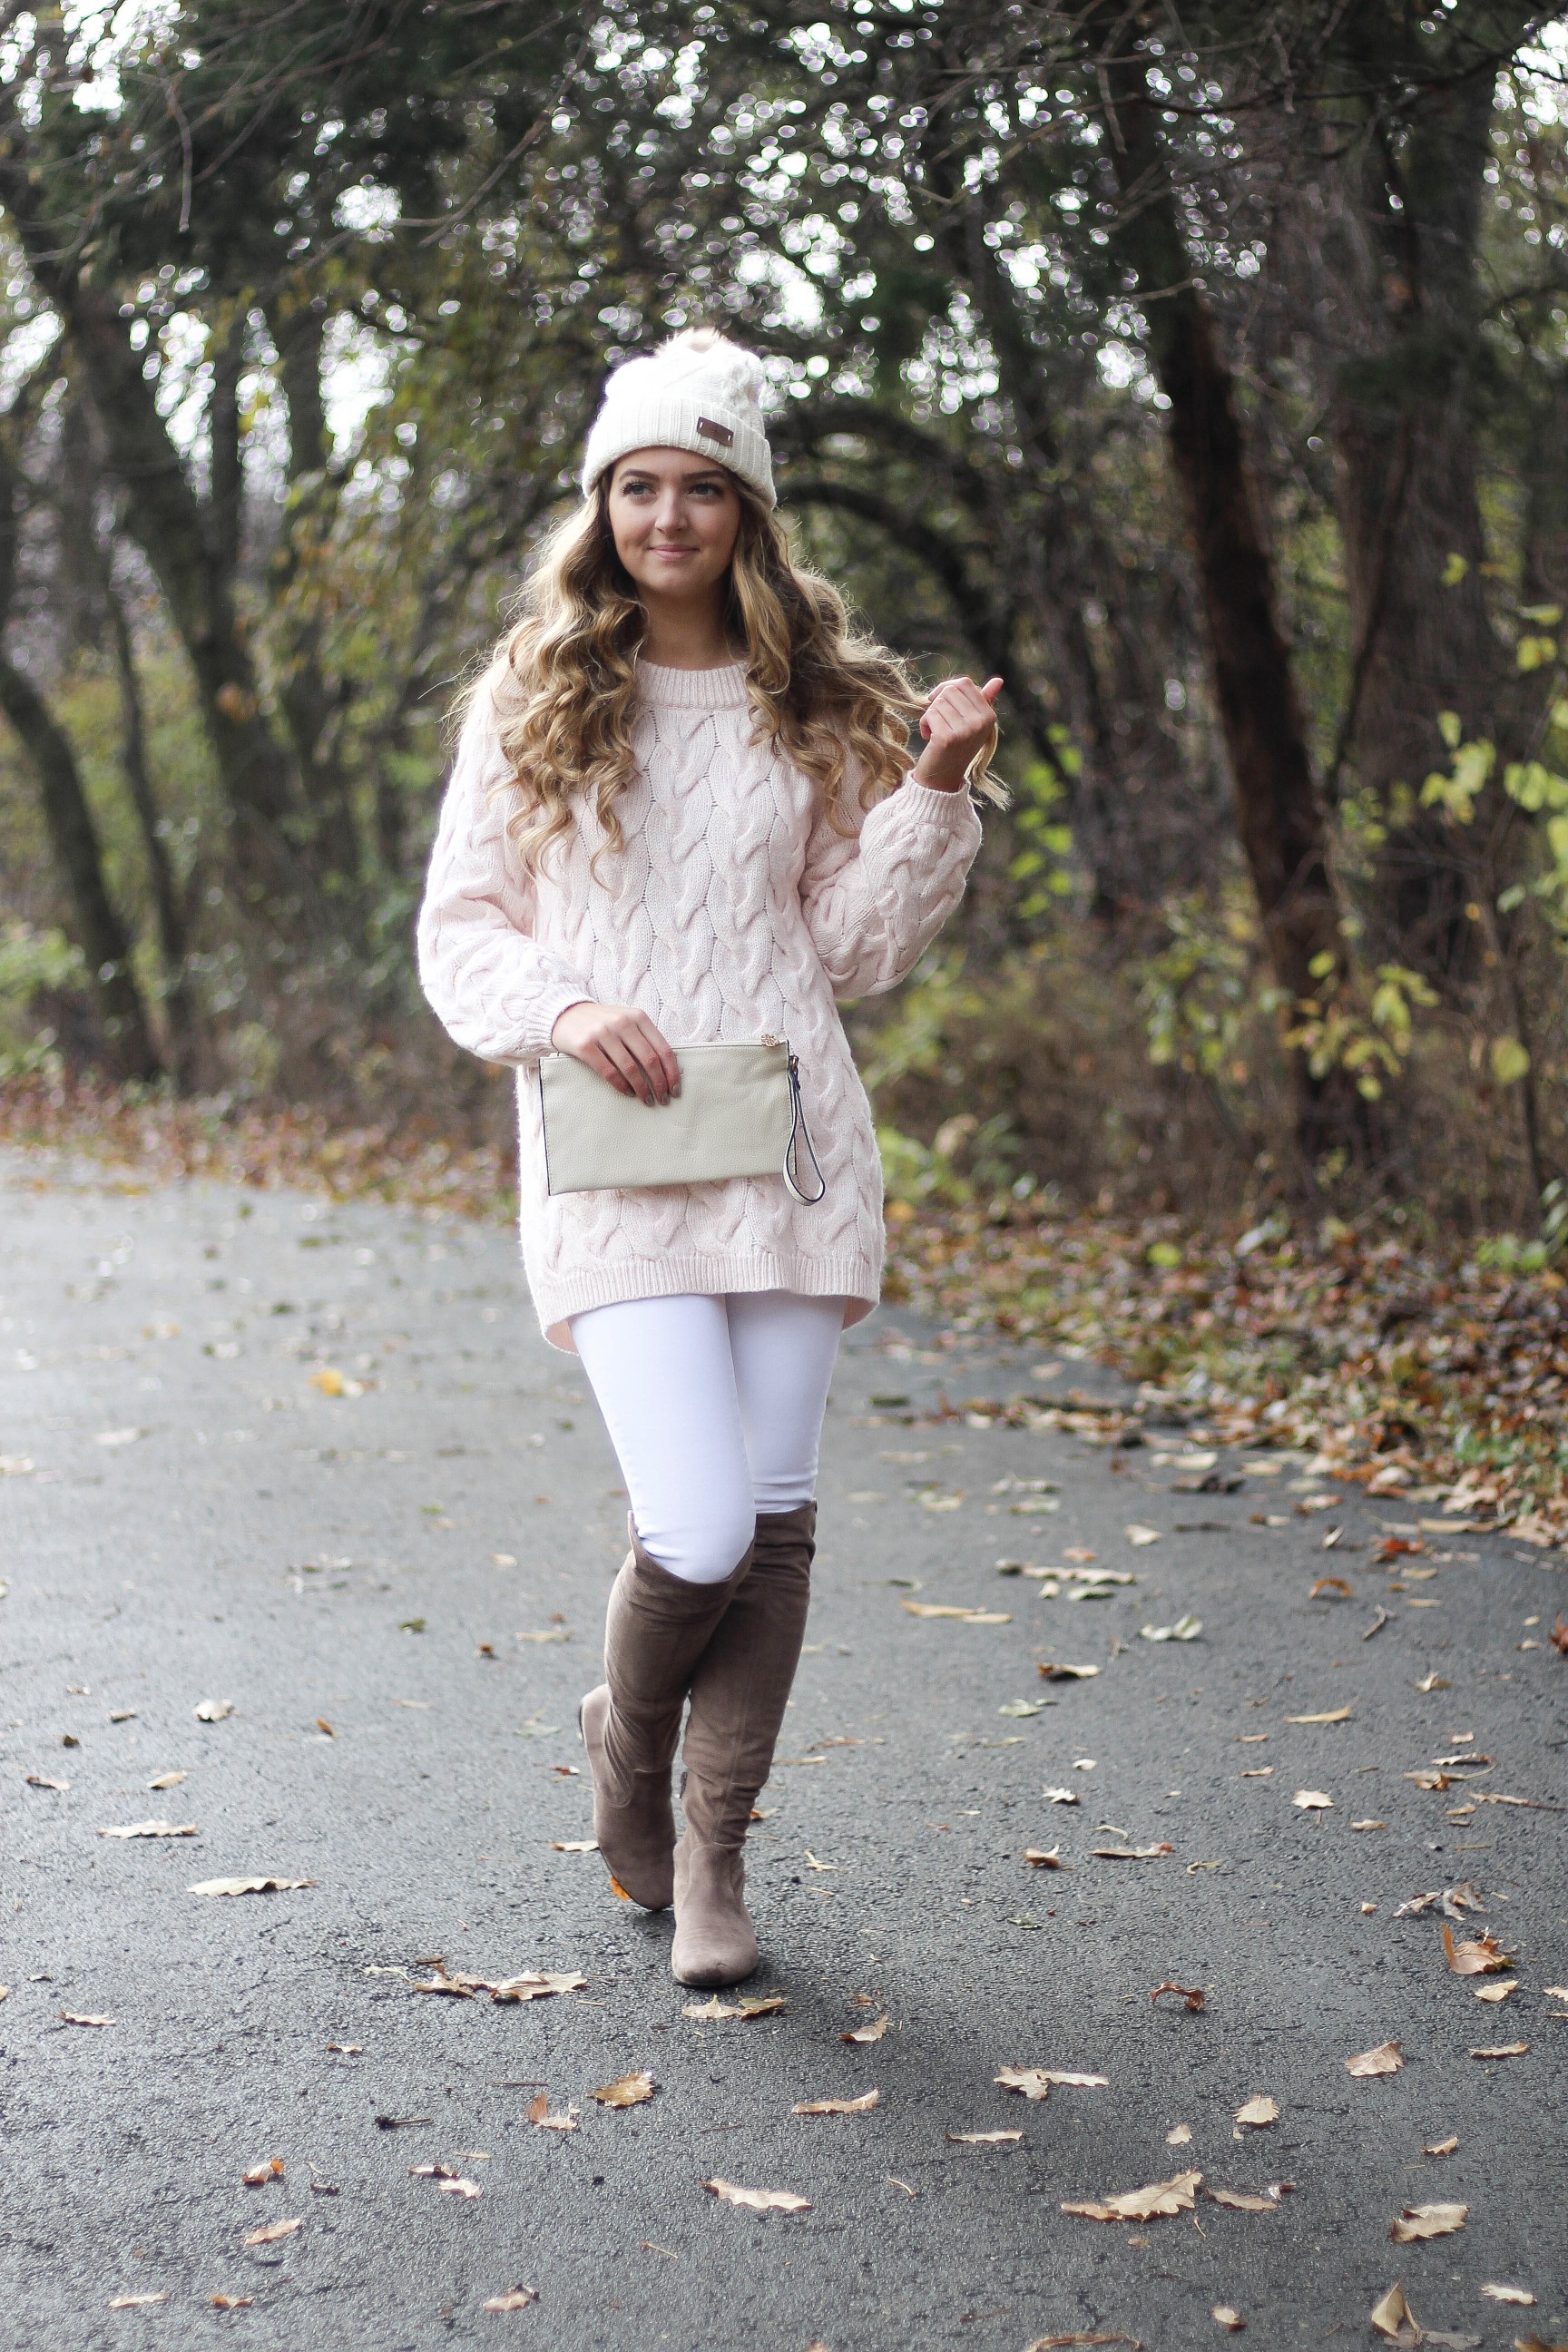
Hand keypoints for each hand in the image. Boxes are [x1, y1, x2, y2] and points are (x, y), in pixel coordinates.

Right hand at [550, 1001, 679, 1104]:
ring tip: (646, 1100)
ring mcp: (603, 1033)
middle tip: (663, 1099)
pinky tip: (627, 1093)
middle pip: (650, 1060)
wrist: (564, 1015)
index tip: (675, 1089)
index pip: (663, 1049)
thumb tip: (666, 1069)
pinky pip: (609, 1072)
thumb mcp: (626, 1021)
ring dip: (642, 1089)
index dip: (671, 1072)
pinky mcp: (585, 1046)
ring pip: (630, 1068)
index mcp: (638, 1017)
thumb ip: (644, 1038)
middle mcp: (622, 1023)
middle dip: (659, 1084)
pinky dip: (621, 1086)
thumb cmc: (601, 1023)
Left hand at [911, 674, 1002, 792]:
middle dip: (938, 703)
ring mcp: (965, 731)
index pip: (964, 683)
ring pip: (938, 702)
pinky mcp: (947, 738)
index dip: (947, 689)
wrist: (942, 778)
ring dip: (930, 715)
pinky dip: (924, 724)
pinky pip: (929, 714)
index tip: (939, 702)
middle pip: (950, 690)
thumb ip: (984, 701)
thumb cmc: (955, 747)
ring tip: (935, 732)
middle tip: (939, 721)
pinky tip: (928, 738)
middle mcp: (981, 723)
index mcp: (989, 716)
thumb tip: (998, 680)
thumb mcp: (973, 724)